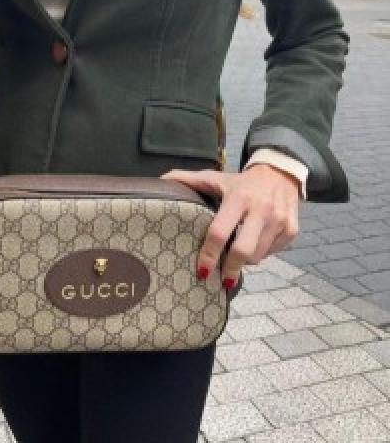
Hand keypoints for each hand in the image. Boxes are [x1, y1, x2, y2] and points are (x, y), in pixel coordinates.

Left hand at [162, 164, 299, 289]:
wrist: (281, 173)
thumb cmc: (240, 182)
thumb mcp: (215, 178)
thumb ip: (187, 179)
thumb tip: (160, 180)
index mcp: (238, 198)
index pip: (220, 232)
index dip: (208, 254)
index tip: (201, 271)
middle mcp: (261, 210)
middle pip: (243, 251)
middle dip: (230, 268)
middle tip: (220, 279)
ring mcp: (279, 221)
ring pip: (258, 256)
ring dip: (244, 262)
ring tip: (235, 258)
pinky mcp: (292, 230)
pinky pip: (271, 253)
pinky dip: (260, 254)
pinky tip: (253, 245)